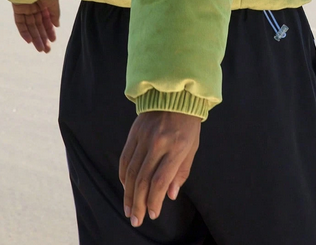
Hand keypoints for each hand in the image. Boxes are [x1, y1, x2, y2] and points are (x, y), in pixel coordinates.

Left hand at [12, 0, 59, 52]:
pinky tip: (29, 41)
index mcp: (45, 3)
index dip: (50, 30)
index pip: (47, 20)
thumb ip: (54, 13)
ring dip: (35, 38)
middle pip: (38, 25)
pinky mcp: (17, 8)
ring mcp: (26, 8)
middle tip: (46, 51)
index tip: (53, 40)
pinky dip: (24, 32)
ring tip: (40, 49)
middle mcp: (35, 6)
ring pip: (30, 26)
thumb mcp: (53, 1)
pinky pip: (20, 22)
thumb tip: (57, 25)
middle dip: (42, 38)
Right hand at [119, 110, 200, 226]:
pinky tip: (125, 187)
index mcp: (176, 147)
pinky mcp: (133, 133)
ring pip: (130, 172)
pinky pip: (125, 158)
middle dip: (138, 203)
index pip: (160, 180)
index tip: (153, 214)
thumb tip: (171, 195)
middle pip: (142, 180)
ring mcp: (143, 137)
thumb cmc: (187, 124)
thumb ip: (181, 172)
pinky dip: (123, 176)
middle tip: (136, 219)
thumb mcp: (192, 147)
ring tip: (128, 209)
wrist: (175, 94)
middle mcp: (157, 143)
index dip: (154, 201)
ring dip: (127, 193)